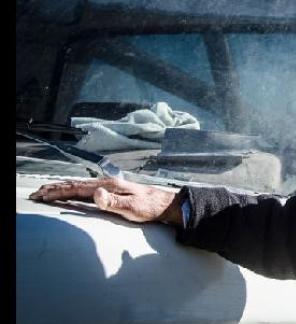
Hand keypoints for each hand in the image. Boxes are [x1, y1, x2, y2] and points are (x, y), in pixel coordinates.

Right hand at [29, 177, 182, 225]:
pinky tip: (72, 192)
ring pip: (80, 186)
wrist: (164, 203)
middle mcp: (106, 184)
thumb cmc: (149, 207)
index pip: (77, 188)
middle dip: (54, 189)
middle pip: (75, 185)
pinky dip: (74, 190)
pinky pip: (87, 189)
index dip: (58, 192)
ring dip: (62, 188)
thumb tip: (94, 193)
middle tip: (36, 193)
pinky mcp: (112, 191)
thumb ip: (112, 201)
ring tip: (48, 191)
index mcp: (108, 186)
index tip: (42, 195)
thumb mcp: (131, 207)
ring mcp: (109, 187)